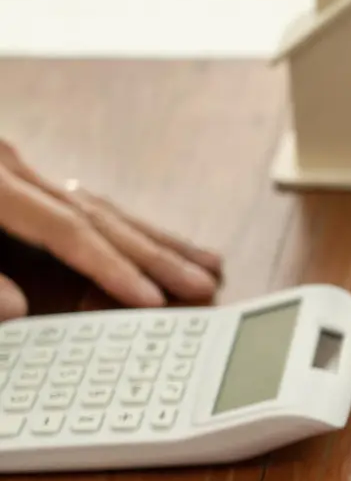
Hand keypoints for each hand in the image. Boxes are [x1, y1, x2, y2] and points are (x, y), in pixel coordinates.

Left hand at [0, 139, 221, 318]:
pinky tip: (144, 238)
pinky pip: (83, 203)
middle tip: (203, 283)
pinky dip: (120, 226)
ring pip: (102, 207)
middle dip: (155, 255)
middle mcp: (15, 171)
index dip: (111, 266)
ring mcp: (18, 170)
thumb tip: (18, 309)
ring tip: (201, 262)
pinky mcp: (16, 178)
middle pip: (101, 217)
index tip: (150, 299)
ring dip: (152, 240)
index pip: (69, 230)